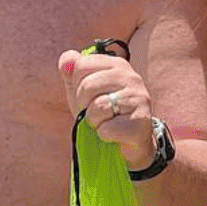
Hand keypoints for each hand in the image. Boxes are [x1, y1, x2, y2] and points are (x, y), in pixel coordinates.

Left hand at [58, 47, 152, 167]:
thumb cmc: (103, 115)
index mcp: (116, 65)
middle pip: (87, 86)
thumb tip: (66, 60)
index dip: (77, 86)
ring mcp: (139, 98)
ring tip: (106, 123)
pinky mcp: (141, 121)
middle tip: (96, 114)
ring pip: (98, 107)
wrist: (125, 145)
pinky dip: (104, 135)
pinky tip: (114, 134)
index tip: (89, 98)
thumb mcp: (82, 92)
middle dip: (84, 106)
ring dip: (94, 122)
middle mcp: (131, 77)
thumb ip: (71, 73)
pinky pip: (107, 128)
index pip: (82, 65)